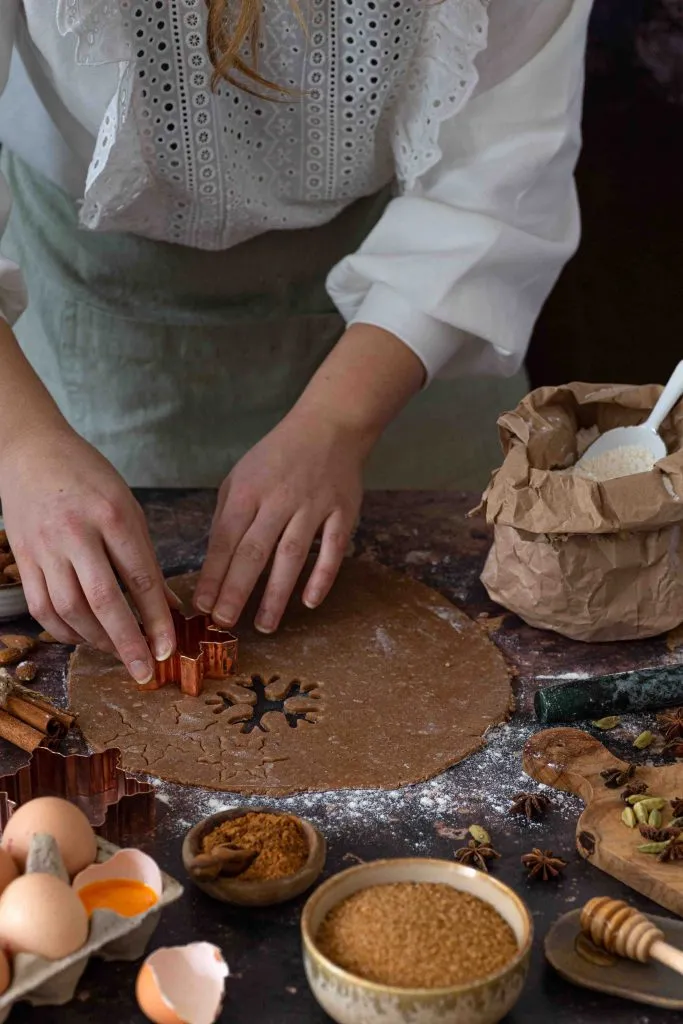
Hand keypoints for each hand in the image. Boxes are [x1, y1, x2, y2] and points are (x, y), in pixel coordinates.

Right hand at [0, 426, 175, 682]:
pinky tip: (84, 640)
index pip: (140, 577)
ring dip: (97, 641)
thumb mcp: (127, 506)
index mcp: (112, 515)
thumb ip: (146, 557)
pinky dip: (64, 631)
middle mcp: (76, 533)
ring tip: (119, 655)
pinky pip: (42, 607)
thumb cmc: (88, 476)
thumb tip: (168, 606)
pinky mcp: (22, 559)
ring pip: (70, 609)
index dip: (156, 618)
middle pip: (103, 600)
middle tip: (145, 673)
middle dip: (127, 642)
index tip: (169, 648)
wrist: (31, 451)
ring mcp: (44, 548)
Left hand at [195, 323, 424, 629]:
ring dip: (277, 594)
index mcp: (247, 490)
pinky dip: (322, 577)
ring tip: (265, 625)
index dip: (214, 574)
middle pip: (254, 551)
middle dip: (237, 590)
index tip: (203, 605)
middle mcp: (279, 498)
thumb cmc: (277, 457)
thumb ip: (227, 516)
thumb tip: (214, 563)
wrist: (329, 426)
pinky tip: (309, 602)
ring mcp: (313, 506)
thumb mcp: (241, 477)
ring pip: (292, 555)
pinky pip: (333, 549)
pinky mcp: (343, 512)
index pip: (225, 539)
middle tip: (225, 622)